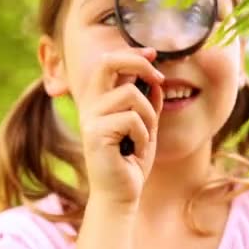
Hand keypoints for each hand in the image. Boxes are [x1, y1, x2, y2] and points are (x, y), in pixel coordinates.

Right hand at [75, 47, 163, 208]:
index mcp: (100, 101)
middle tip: (157, 77)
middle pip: (108, 63)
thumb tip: (155, 80)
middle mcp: (91, 106)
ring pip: (132, 95)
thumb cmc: (131, 162)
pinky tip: (135, 151)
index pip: (109, 63)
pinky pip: (132, 119)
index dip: (132, 53)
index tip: (153, 54)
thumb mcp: (146, 127)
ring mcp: (91, 119)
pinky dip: (143, 136)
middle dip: (137, 62)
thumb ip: (148, 104)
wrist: (121, 195)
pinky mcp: (95, 134)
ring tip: (143, 138)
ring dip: (149, 117)